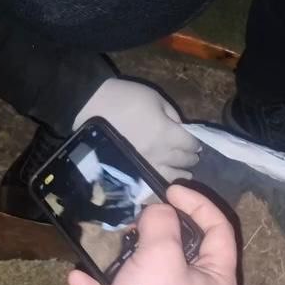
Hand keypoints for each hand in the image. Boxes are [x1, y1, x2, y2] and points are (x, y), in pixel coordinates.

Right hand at [68, 184, 237, 284]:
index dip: (198, 203)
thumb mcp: (162, 254)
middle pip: (183, 250)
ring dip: (126, 257)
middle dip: (157, 229)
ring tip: (110, 240)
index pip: (219, 228)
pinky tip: (76, 278)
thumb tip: (158, 213)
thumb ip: (162, 224)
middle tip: (139, 215)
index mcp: (217, 277)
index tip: (169, 190)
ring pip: (149, 273)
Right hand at [74, 78, 199, 180]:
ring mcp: (144, 167)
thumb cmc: (123, 99)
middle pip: (184, 161)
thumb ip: (173, 114)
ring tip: (183, 174)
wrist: (89, 109)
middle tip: (191, 157)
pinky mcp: (131, 174)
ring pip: (171, 178)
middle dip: (190, 158)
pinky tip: (162, 184)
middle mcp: (160, 154)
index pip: (191, 144)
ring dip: (180, 175)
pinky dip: (160, 185)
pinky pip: (150, 186)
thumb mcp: (155, 98)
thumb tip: (181, 129)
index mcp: (167, 134)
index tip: (194, 143)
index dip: (195, 143)